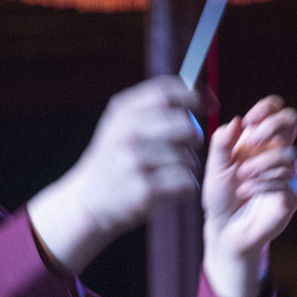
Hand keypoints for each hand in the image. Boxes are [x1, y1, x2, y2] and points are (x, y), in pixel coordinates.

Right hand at [27, 77, 203, 275]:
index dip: (196, 95)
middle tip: (188, 148)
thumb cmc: (112, 163)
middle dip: (195, 137)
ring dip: (188, 168)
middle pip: (186, 125)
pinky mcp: (145, 190)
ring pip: (189, 158)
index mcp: (123, 113)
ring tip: (170, 174)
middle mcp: (128, 134)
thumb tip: (198, 95)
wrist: (86, 204)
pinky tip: (170, 190)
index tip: (210, 104)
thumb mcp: (119, 127)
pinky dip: (185, 188)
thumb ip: (152, 110)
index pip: (168, 92)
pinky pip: (186, 182)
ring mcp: (135, 162)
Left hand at [201, 96, 296, 296]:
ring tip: (242, 177)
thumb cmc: (221, 196)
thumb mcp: (215, 167)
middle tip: (253, 140)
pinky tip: (247, 191)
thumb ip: (222, 143)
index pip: (275, 109)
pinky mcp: (293, 195)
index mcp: (259, 140)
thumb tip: (238, 121)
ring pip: (289, 154)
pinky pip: (288, 181)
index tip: (249, 121)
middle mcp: (276, 152)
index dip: (267, 108)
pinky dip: (264, 184)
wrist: (225, 229)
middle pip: (293, 120)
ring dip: (262, 164)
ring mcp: (287, 173)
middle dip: (273, 126)